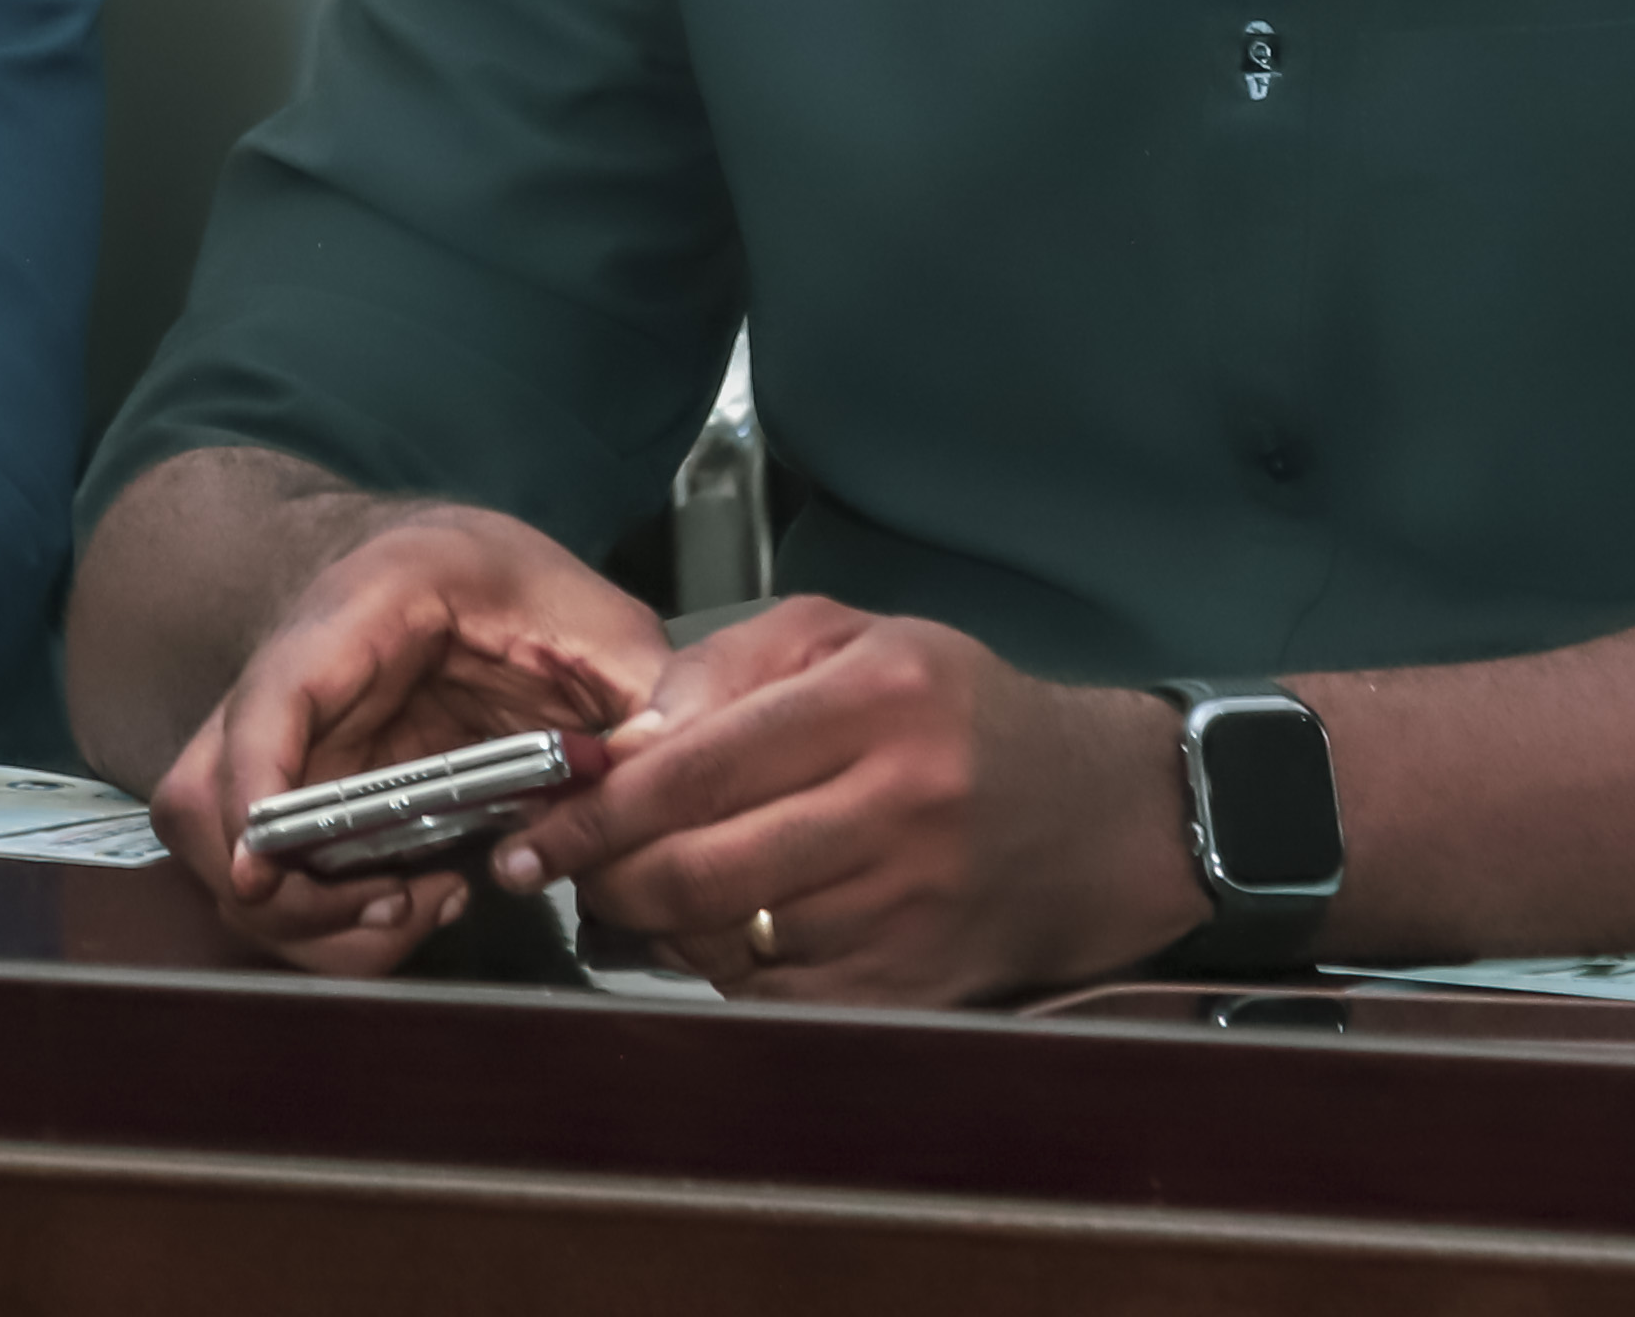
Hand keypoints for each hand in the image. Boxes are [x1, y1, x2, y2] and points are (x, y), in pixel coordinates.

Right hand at [147, 503, 669, 976]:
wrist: (450, 564)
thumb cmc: (507, 580)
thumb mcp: (594, 615)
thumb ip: (641, 690)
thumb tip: (655, 766)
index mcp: (364, 605)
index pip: (273, 693)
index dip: (254, 782)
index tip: (264, 865)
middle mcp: (295, 679)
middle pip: (207, 797)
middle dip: (283, 890)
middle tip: (392, 905)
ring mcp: (288, 746)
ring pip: (224, 852)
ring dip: (305, 918)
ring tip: (412, 908)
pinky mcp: (302, 798)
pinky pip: (273, 876)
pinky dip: (328, 920)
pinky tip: (411, 900)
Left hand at [490, 596, 1200, 1005]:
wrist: (1104, 814)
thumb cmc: (958, 714)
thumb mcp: (851, 636)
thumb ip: (727, 664)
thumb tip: (626, 738)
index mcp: (876, 700)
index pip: (696, 769)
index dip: (594, 810)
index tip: (531, 829)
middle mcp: (899, 805)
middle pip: (699, 869)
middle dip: (607, 878)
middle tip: (570, 868)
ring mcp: (912, 907)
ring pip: (728, 940)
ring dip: (664, 924)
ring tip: (659, 885)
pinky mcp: (918, 985)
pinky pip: (778, 998)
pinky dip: (728, 971)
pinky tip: (734, 929)